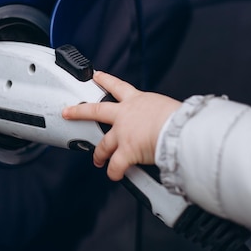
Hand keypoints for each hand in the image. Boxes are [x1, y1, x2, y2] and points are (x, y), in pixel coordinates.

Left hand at [62, 71, 180, 180]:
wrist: (180, 130)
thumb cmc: (181, 119)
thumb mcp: (167, 108)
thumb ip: (159, 113)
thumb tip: (166, 120)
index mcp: (138, 101)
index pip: (118, 87)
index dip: (105, 80)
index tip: (96, 76)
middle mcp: (126, 115)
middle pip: (96, 110)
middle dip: (79, 111)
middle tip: (69, 111)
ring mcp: (123, 133)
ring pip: (103, 144)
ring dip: (99, 153)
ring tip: (97, 159)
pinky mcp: (125, 151)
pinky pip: (116, 165)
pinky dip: (114, 172)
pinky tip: (114, 175)